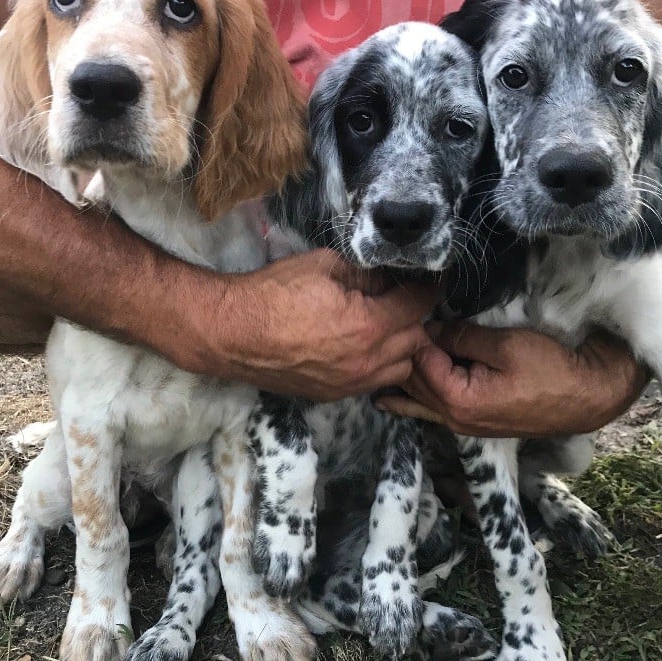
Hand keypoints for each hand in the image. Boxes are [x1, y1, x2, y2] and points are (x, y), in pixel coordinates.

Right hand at [206, 249, 437, 399]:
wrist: (232, 334)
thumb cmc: (274, 294)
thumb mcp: (325, 265)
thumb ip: (366, 273)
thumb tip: (389, 276)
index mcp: (369, 326)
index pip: (418, 305)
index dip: (427, 288)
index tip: (429, 279)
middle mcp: (367, 361)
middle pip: (416, 340)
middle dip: (413, 317)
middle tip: (401, 298)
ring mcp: (351, 383)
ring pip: (401, 368)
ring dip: (400, 347)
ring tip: (383, 326)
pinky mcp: (333, 395)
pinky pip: (373, 382)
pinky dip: (377, 365)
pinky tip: (361, 346)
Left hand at [376, 321, 649, 437]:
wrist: (587, 397)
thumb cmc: (552, 370)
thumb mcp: (505, 346)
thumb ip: (462, 338)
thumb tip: (430, 329)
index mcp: (458, 400)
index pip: (418, 363)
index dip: (410, 335)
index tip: (403, 310)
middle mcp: (454, 418)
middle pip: (414, 383)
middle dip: (398, 358)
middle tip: (380, 331)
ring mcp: (463, 424)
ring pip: (419, 400)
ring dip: (399, 381)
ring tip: (365, 368)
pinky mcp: (474, 420)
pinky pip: (433, 410)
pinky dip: (411, 401)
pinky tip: (389, 402)